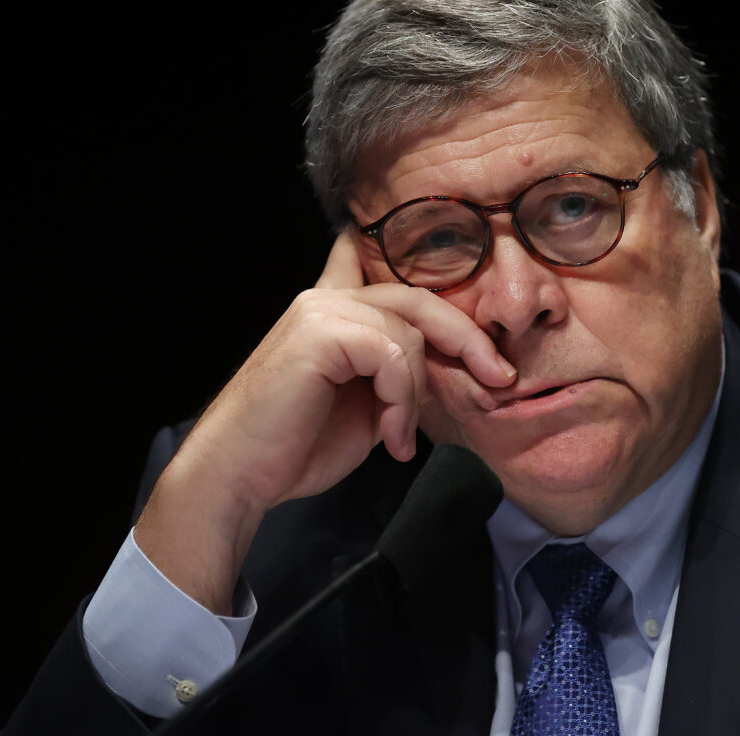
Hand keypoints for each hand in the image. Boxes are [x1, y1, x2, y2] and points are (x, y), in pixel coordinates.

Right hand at [134, 232, 514, 611]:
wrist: (239, 476)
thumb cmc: (296, 448)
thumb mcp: (367, 408)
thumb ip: (398, 377)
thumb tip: (450, 369)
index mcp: (333, 314)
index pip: (373, 266)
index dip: (409, 263)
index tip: (431, 268)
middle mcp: (325, 300)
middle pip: (419, 299)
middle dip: (467, 338)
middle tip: (499, 376)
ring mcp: (320, 310)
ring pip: (410, 332)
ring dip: (418, 391)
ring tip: (401, 438)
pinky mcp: (318, 330)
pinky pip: (392, 352)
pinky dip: (402, 398)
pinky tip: (391, 437)